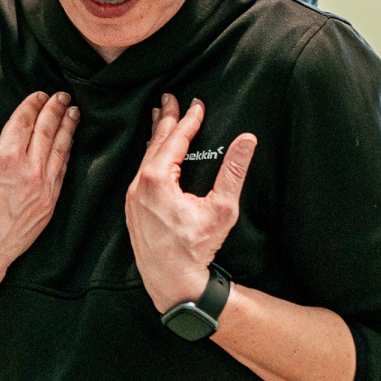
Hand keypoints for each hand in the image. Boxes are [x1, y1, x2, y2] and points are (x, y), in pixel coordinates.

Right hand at [0, 91, 78, 286]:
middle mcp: (28, 170)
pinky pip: (62, 171)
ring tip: (73, 113)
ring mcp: (43, 188)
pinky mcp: (50, 204)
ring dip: (68, 128)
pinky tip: (69, 144)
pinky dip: (67, 153)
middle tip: (63, 96)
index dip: (33, 105)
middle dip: (56, 109)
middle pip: (47, 130)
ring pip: (60, 149)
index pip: (24, 121)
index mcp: (3, 158)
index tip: (39, 94)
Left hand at [125, 93, 256, 311]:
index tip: (197, 104)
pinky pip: (140, 173)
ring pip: (145, 157)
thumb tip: (247, 139)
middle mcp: (139, 185)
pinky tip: (153, 153)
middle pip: (155, 143)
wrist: (172, 282)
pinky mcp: (133, 209)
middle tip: (170, 98)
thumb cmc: (196, 248)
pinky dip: (149, 156)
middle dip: (166, 119)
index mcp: (157, 180)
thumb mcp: (222, 208)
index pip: (175, 140)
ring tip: (159, 117)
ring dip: (156, 136)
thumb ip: (234, 171)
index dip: (188, 120)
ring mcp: (133, 198)